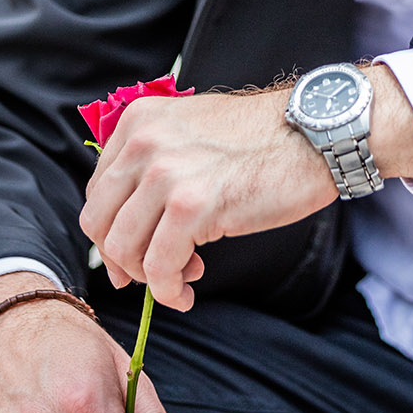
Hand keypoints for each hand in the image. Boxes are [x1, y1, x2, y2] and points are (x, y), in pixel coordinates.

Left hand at [80, 86, 335, 308]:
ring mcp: (165, 173)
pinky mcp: (192, 205)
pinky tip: (187, 291)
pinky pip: (158, 267)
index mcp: (139, 121)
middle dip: (120, 259)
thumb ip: (155, 161)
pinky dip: (168, 290)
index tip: (133, 253)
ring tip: (180, 278)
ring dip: (147, 277)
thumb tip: (129, 222)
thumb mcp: (191, 131)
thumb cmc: (261, 139)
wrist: (314, 134)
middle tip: (147, 275)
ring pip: (123, 248)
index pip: (98, 190)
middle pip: (99, 221)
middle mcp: (144, 142)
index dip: (111, 230)